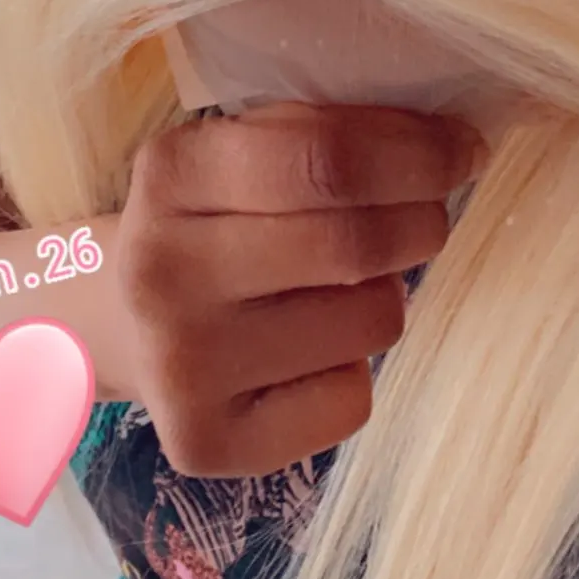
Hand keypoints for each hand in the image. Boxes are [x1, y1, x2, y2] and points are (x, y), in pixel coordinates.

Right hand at [116, 104, 485, 476]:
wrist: (117, 325)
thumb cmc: (211, 223)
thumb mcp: (236, 152)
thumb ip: (321, 136)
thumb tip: (451, 144)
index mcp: (172, 173)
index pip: (323, 158)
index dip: (416, 152)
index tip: (461, 150)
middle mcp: (163, 268)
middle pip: (353, 242)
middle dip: (422, 221)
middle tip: (430, 216)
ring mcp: (181, 363)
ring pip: (370, 322)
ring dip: (386, 297)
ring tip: (343, 292)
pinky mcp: (206, 442)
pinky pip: (349, 399)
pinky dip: (353, 371)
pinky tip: (309, 355)